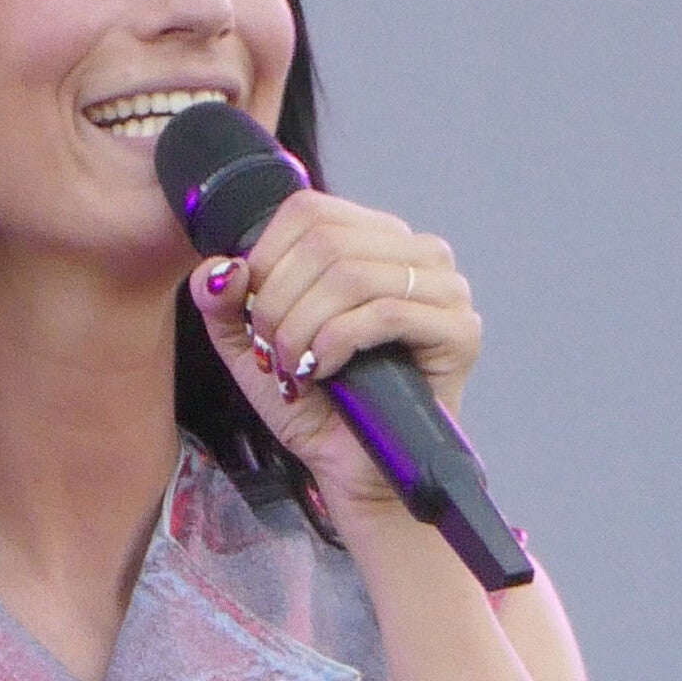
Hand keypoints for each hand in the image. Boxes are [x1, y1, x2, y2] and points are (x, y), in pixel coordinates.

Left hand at [188, 188, 481, 518]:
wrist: (353, 469)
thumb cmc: (313, 403)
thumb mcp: (249, 347)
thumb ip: (223, 302)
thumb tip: (222, 267)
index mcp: (370, 239)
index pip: (308, 210)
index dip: (264, 259)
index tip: (251, 314)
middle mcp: (414, 252)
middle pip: (324, 242)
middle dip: (278, 303)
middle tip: (269, 352)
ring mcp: (443, 288)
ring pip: (351, 275)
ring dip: (302, 328)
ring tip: (292, 368)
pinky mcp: (459, 330)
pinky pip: (386, 313)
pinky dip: (336, 343)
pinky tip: (321, 372)